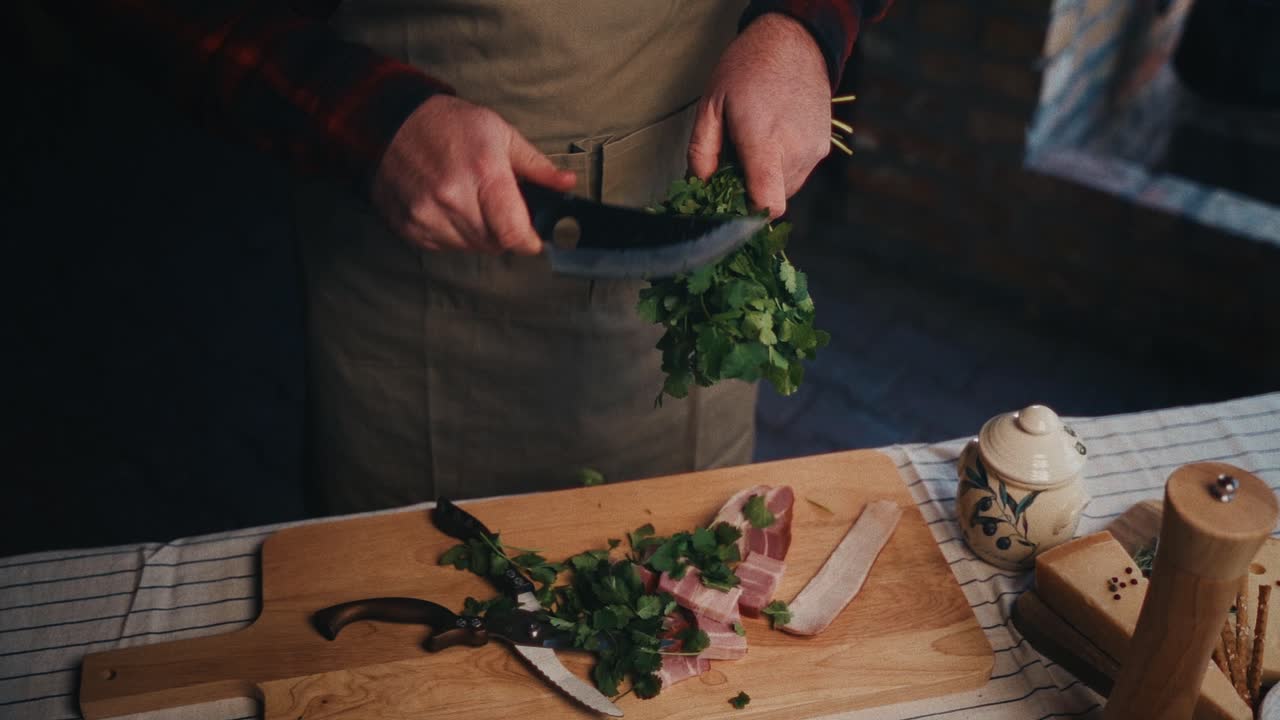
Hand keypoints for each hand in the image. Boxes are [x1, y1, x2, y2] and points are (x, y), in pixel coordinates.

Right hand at [372, 95, 576, 253]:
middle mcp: (452, 197)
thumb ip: (536, 166)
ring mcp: (427, 214)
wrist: (391, 121)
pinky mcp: (408, 225)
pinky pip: (443, 246)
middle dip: (503, 231)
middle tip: (496, 206)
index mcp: (483, 173)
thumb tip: (567, 184)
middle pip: (494, 244)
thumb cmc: (449, 124)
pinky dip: (451, 233)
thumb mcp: (501, 134)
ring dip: (477, 233)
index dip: (528, 240)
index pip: (513, 234)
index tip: (532, 236)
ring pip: (469, 247)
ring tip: (469, 201)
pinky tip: (447, 206)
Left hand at [688, 13, 831, 218]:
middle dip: (750, 191)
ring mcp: (814, 150)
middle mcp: (796, 151)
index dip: (747, 216)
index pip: (767, 204)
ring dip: (766, 179)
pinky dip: (782, 167)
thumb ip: (702, 152)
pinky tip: (773, 138)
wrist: (794, 41)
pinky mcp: (823, 146)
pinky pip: (799, 173)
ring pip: (786, 189)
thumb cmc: (748, 68)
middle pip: (772, 199)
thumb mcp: (711, 105)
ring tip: (755, 144)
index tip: (730, 205)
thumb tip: (701, 186)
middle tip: (735, 161)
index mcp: (765, 142)